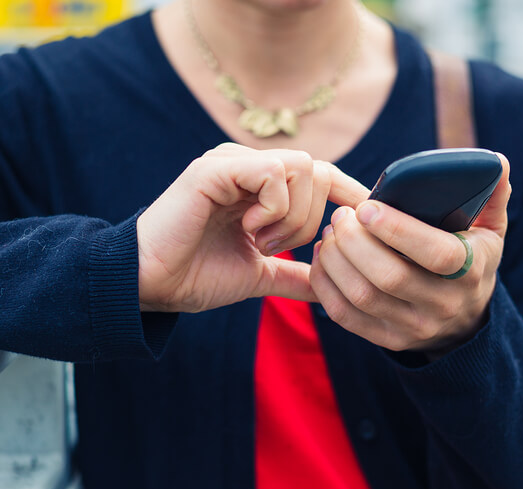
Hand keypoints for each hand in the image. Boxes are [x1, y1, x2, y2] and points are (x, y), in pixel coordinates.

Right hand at [137, 143, 365, 312]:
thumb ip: (294, 276)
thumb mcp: (258, 276)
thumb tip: (331, 291)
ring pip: (301, 168)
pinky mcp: (216, 167)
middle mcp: (248, 166)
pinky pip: (273, 173)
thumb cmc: (195, 275)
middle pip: (317, 171)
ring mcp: (232, 162)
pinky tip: (248, 230)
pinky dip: (273, 209)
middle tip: (275, 248)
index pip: (319, 173)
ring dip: (291, 216)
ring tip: (259, 241)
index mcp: (259, 186)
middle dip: (310, 220)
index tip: (370, 215)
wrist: (152, 282)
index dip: (349, 191)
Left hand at [310, 153, 511, 355]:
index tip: (367, 207)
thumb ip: (492, 196)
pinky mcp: (388, 339)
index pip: (437, 253)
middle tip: (341, 216)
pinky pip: (345, 315)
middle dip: (355, 242)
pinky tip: (325, 259)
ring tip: (331, 232)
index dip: (398, 230)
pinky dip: (326, 285)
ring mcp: (414, 327)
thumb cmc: (470, 261)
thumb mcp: (490, 232)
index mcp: (471, 271)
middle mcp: (443, 304)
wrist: (465, 320)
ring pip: (362, 296)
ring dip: (336, 260)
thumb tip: (496, 162)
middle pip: (390, 277)